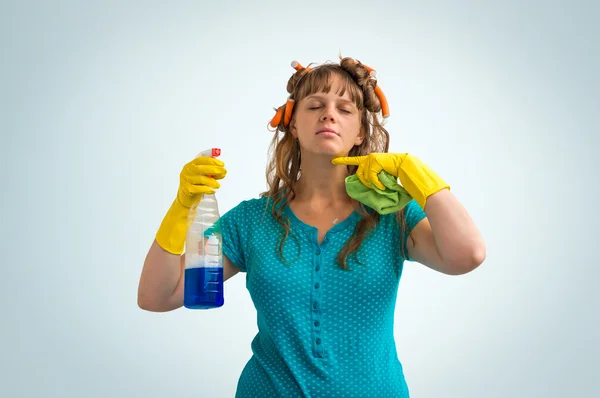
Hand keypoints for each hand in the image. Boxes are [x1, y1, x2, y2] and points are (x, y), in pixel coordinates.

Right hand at [176, 156, 226, 207]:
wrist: (186, 198)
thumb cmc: (195, 184)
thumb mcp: (202, 175)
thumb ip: (211, 171)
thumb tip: (222, 169)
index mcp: (191, 165)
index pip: (201, 159)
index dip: (212, 161)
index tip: (222, 164)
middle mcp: (187, 171)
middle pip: (200, 168)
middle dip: (213, 169)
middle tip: (223, 171)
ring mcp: (186, 180)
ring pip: (201, 179)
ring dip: (212, 181)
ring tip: (218, 185)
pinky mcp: (187, 190)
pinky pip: (198, 189)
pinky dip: (207, 189)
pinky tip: (212, 190)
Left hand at [332, 152, 448, 207]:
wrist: (423, 184)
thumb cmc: (410, 189)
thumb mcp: (390, 187)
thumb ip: (378, 185)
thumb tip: (364, 189)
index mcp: (382, 163)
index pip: (361, 160)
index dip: (347, 160)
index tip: (335, 160)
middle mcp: (381, 157)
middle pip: (361, 167)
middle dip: (363, 178)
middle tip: (376, 186)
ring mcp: (383, 157)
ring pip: (365, 170)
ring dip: (372, 181)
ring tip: (383, 186)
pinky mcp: (385, 160)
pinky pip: (372, 172)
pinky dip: (376, 181)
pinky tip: (384, 185)